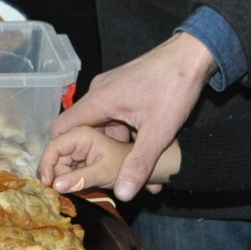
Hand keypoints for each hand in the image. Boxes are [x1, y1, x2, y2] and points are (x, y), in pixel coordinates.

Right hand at [49, 31, 215, 199]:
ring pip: (104, 127)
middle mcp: (98, 93)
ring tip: (133, 172)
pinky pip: (116, 118)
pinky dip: (126, 137)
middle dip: (94, 157)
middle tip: (106, 179)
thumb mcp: (158, 131)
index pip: (61, 128)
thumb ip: (139, 163)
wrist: (193, 55)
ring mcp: (111, 91)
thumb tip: (123, 193)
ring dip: (115, 149)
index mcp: (98, 100)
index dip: (57, 153)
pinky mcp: (124, 91)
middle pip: (83, 131)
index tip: (64, 175)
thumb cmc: (175, 85)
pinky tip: (144, 152)